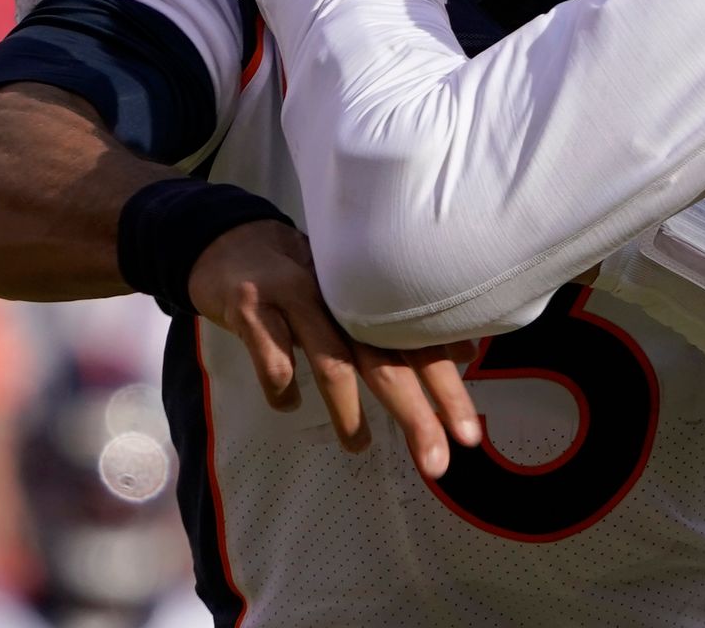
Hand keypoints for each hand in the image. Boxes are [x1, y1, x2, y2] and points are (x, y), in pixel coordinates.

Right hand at [188, 219, 481, 479]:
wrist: (235, 243)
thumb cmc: (308, 277)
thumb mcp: (356, 295)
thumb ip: (404, 326)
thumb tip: (465, 354)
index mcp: (374, 294)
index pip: (420, 345)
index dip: (447, 389)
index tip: (470, 434)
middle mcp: (342, 297)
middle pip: (386, 359)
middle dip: (414, 413)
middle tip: (436, 462)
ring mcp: (297, 301)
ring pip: (332, 360)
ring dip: (348, 410)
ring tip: (361, 447)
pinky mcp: (252, 309)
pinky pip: (272, 356)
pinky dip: (282, 387)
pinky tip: (289, 405)